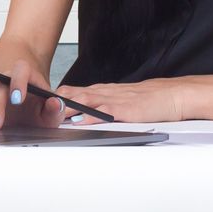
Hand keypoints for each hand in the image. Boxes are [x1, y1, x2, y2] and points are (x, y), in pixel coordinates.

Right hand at [0, 58, 64, 130]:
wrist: (35, 117)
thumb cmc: (43, 108)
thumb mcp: (52, 111)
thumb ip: (57, 107)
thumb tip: (55, 103)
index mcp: (27, 75)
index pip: (21, 69)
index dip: (18, 82)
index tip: (17, 100)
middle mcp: (10, 81)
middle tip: (0, 122)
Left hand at [54, 78, 187, 125]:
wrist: (172, 95)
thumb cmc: (151, 100)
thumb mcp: (124, 99)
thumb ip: (106, 104)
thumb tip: (89, 113)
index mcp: (107, 91)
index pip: (78, 90)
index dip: (59, 95)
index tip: (42, 100)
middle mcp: (108, 93)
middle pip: (77, 93)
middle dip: (58, 101)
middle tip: (40, 106)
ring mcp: (116, 100)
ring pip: (87, 101)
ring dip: (69, 107)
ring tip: (53, 113)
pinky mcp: (126, 111)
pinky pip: (105, 113)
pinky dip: (91, 117)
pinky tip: (80, 121)